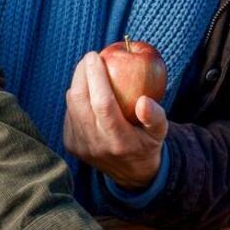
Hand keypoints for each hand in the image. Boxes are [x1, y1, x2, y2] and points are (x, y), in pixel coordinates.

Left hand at [64, 51, 166, 192]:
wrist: (130, 173)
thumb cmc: (147, 144)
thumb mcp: (160, 133)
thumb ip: (156, 117)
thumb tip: (144, 101)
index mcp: (118, 140)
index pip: (102, 104)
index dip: (96, 77)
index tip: (95, 56)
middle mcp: (95, 144)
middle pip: (80, 101)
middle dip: (82, 74)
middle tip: (90, 57)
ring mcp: (80, 145)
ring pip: (71, 105)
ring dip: (78, 83)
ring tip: (89, 69)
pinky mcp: (71, 144)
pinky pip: (69, 113)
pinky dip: (76, 97)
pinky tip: (87, 89)